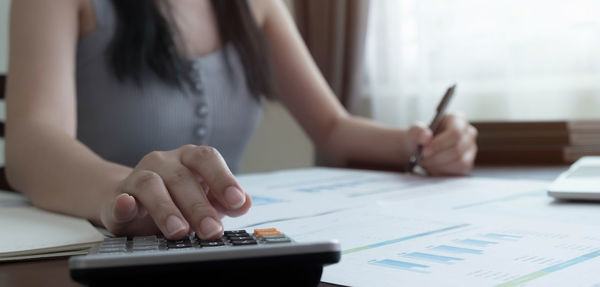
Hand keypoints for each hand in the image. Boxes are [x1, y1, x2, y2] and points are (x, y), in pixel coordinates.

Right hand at [99, 145, 251, 239]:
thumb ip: (224, 201)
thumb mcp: (203, 198)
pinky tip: (128, 207)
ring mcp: (137, 177)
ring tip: (178, 231)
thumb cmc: (175, 198)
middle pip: (182, 178)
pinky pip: (118, 200)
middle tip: (212, 230)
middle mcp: (163, 162)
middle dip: (199, 207)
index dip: (223, 178)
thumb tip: (247, 203)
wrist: (131, 201)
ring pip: (150, 185)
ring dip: (166, 208)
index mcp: (189, 158)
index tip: (237, 201)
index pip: (207, 159)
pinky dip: (122, 204)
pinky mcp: (116, 199)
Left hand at [407, 114, 477, 175]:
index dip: (440, 143)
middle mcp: (468, 133)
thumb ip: (417, 132)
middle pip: (457, 148)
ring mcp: (470, 148)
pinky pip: (459, 170)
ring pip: (459, 161)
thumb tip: (426, 136)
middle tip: (421, 160)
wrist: (418, 151)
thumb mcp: (414, 133)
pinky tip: (433, 167)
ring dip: (439, 164)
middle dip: (437, 157)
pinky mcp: (467, 163)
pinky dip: (444, 170)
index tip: (424, 151)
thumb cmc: (419, 139)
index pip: (455, 132)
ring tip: (425, 162)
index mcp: (457, 119)